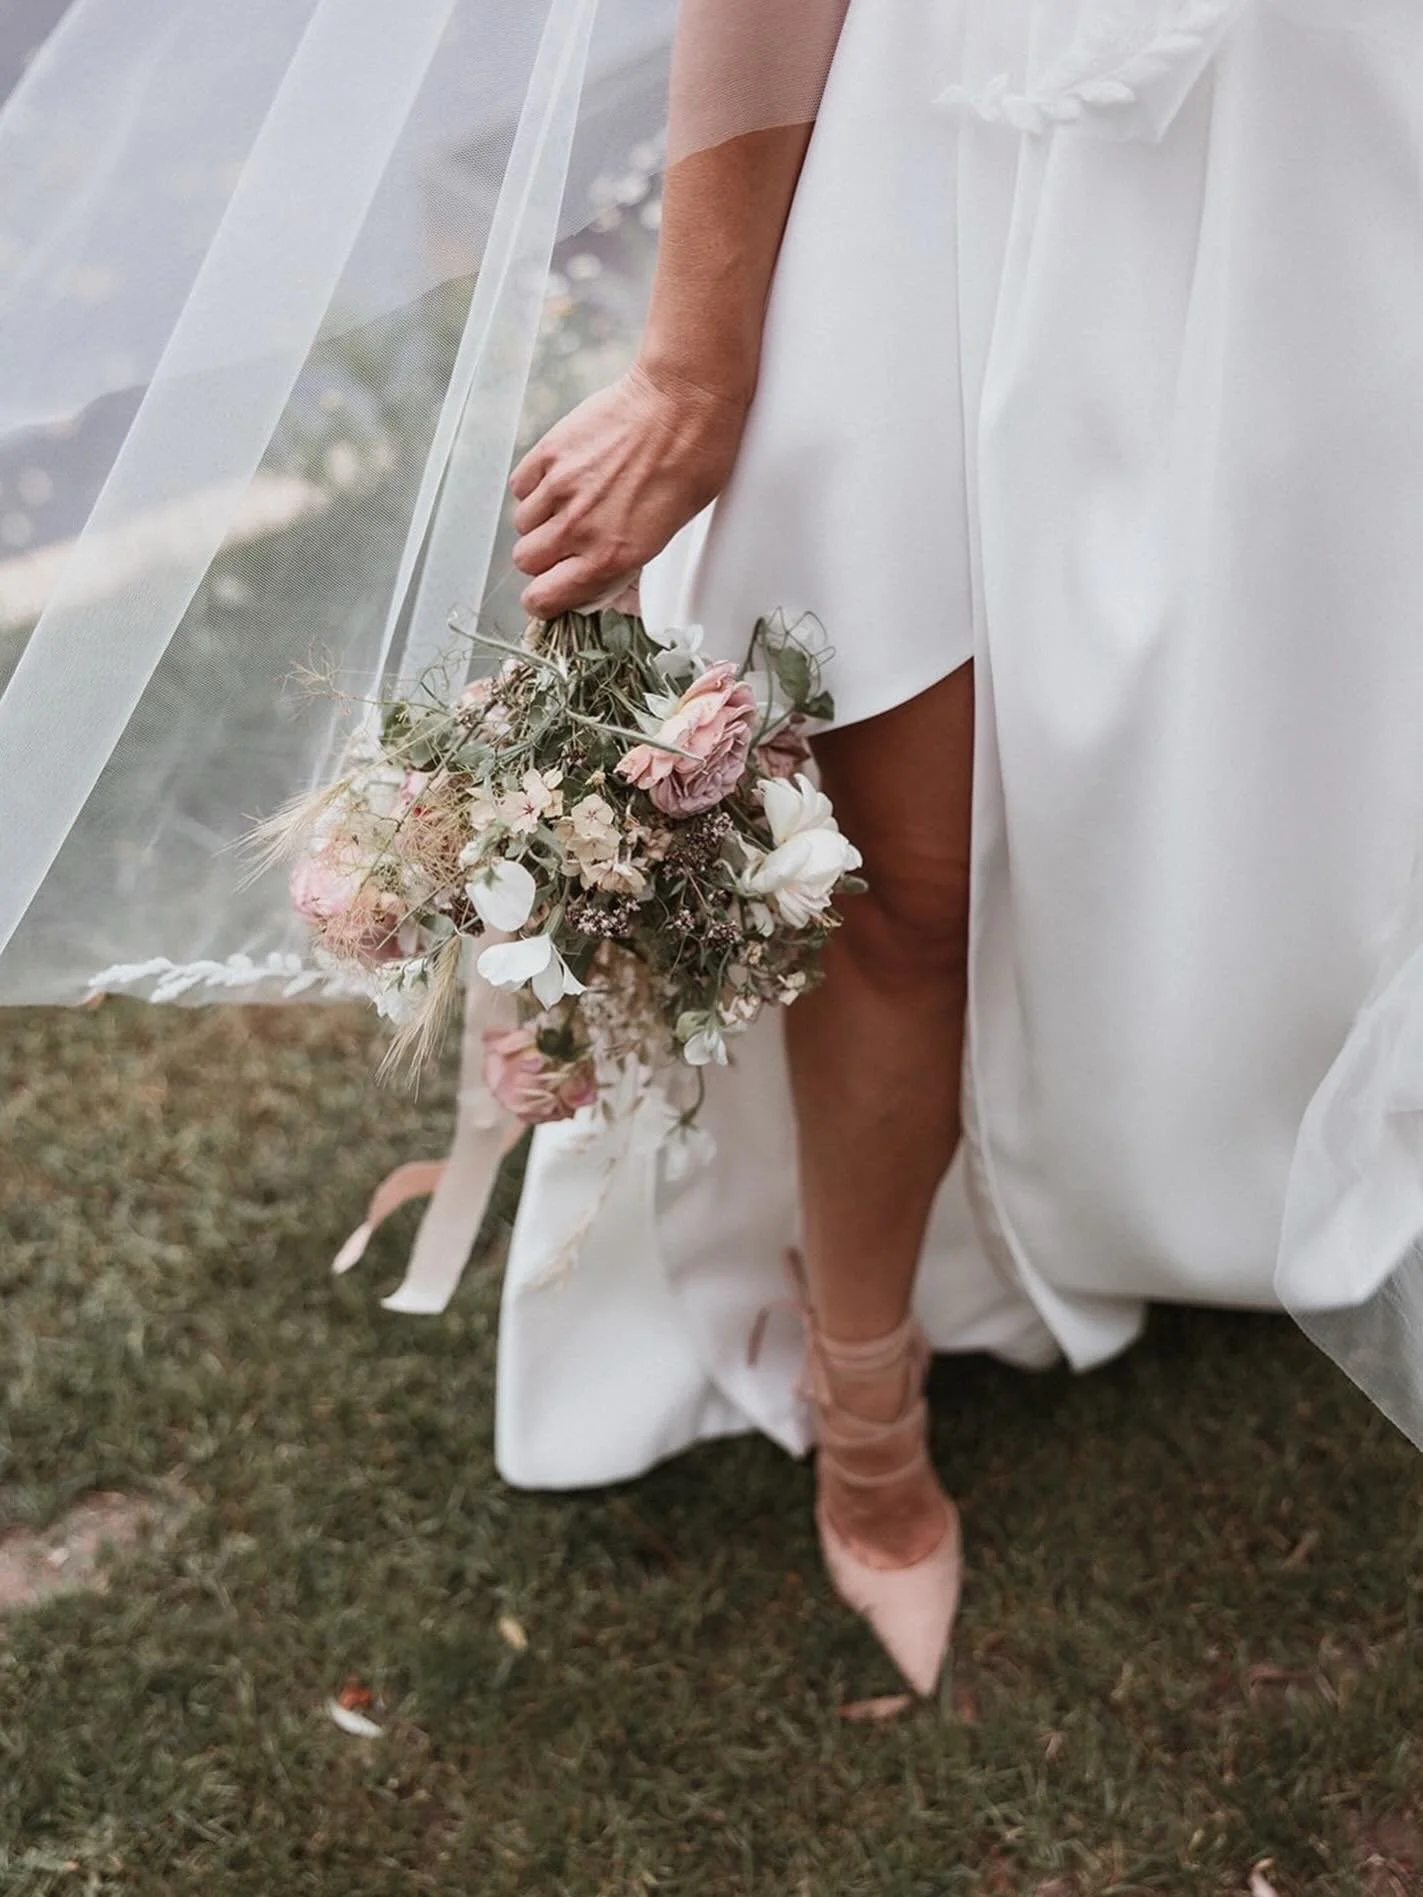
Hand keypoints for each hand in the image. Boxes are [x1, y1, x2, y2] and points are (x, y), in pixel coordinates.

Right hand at [510, 361, 748, 617]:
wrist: (684, 402)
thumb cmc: (694, 464)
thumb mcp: (670, 530)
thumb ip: (624, 556)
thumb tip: (600, 569)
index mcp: (611, 556)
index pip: (544, 598)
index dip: (542, 599)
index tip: (548, 592)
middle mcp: (579, 527)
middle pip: (526, 560)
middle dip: (542, 558)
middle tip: (565, 543)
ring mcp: (560, 488)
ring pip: (521, 524)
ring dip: (539, 520)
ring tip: (569, 503)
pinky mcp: (550, 452)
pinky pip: (520, 486)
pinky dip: (534, 487)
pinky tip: (560, 477)